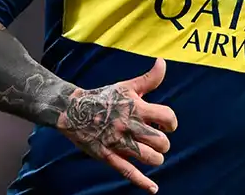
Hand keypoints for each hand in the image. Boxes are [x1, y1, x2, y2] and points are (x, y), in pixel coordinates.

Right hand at [56, 58, 177, 192]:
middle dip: (163, 143)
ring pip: (149, 157)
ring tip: (152, 154)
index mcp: (136, 107)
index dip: (172, 122)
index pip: (167, 117)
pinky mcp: (108, 156)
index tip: (167, 124)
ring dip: (156, 158)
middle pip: (161, 141)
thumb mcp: (127, 86)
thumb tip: (163, 62)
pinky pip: (128, 172)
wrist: (73, 111)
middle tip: (157, 140)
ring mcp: (119, 142)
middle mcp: (129, 125)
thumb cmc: (104, 98)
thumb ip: (149, 79)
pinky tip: (153, 189)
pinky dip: (143, 182)